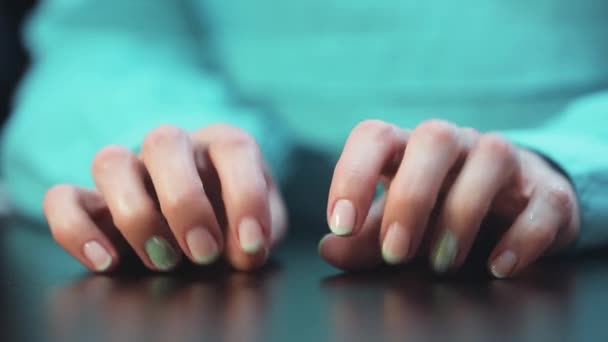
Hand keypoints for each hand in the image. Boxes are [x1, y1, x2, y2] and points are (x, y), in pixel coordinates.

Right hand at [43, 124, 286, 271]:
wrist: (208, 220)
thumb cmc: (236, 217)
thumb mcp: (260, 223)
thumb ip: (260, 232)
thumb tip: (243, 251)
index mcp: (220, 145)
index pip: (234, 148)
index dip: (246, 195)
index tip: (251, 244)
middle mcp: (173, 148)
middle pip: (163, 142)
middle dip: (185, 203)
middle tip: (204, 252)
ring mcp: (131, 169)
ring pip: (110, 161)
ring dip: (135, 214)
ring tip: (164, 260)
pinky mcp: (95, 199)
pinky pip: (63, 198)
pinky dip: (76, 229)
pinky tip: (106, 261)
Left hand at [320, 119, 579, 277]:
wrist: (514, 207)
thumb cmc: (440, 211)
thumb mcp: (397, 225)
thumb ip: (364, 238)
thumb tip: (329, 248)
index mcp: (409, 148)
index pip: (375, 136)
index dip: (352, 174)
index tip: (341, 224)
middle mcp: (456, 144)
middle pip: (433, 137)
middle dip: (411, 197)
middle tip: (395, 253)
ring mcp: (505, 160)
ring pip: (490, 158)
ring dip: (461, 215)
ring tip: (441, 265)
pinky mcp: (547, 191)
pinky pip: (542, 202)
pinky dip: (521, 237)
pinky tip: (497, 267)